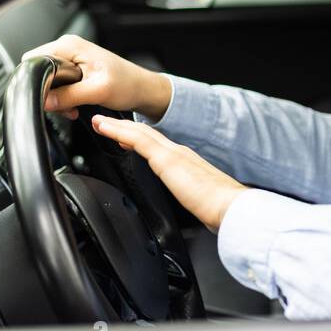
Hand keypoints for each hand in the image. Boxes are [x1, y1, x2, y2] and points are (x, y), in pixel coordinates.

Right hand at [22, 35, 172, 122]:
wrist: (142, 89)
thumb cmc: (128, 84)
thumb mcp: (97, 91)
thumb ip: (69, 95)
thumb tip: (45, 101)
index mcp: (70, 45)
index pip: (34, 60)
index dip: (37, 82)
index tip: (49, 98)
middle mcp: (67, 48)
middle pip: (39, 72)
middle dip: (48, 94)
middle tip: (65, 106)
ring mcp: (70, 59)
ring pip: (47, 82)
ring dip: (57, 99)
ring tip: (73, 108)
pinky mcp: (74, 70)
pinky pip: (58, 85)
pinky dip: (63, 99)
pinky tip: (75, 105)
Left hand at [90, 114, 247, 232]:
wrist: (231, 206)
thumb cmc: (222, 209)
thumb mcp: (203, 202)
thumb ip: (195, 199)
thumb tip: (195, 206)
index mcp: (188, 163)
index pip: (158, 147)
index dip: (140, 139)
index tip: (125, 138)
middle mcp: (180, 153)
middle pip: (147, 135)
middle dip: (125, 128)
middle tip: (105, 123)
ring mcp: (173, 153)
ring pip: (139, 133)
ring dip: (117, 126)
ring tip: (99, 122)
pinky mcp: (166, 158)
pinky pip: (137, 139)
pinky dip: (118, 131)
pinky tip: (105, 129)